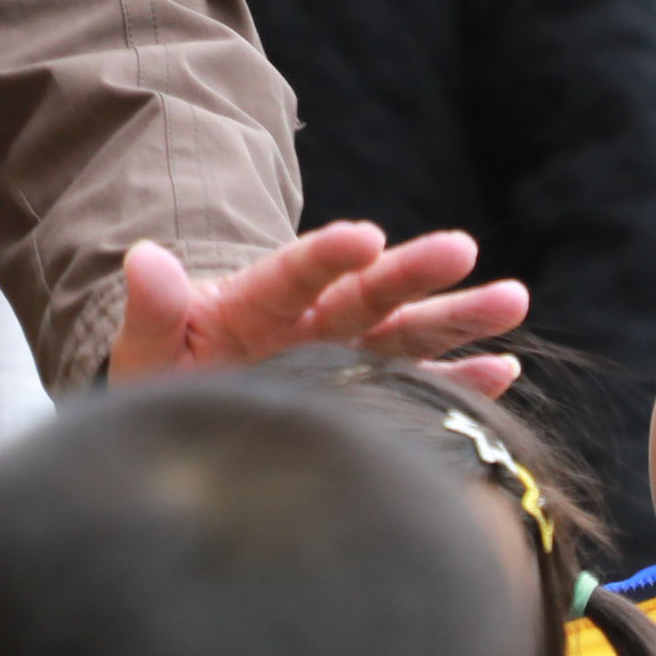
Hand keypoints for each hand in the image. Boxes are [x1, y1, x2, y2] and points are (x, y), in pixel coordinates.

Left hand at [107, 221, 532, 398]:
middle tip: (462, 249)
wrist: (194, 419)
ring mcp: (347, 357)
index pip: (295, 271)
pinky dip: (462, 382)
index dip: (327, 253)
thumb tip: (144, 257)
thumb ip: (151, 310)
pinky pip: (421, 389)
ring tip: (511, 297)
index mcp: (257, 303)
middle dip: (413, 271)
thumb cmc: (169, 381)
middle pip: (367, 291)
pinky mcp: (370, 397)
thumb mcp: (148, 351)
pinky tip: (504, 370)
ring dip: (459, 316)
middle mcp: (313, 322)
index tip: (365, 236)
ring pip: (408, 332)